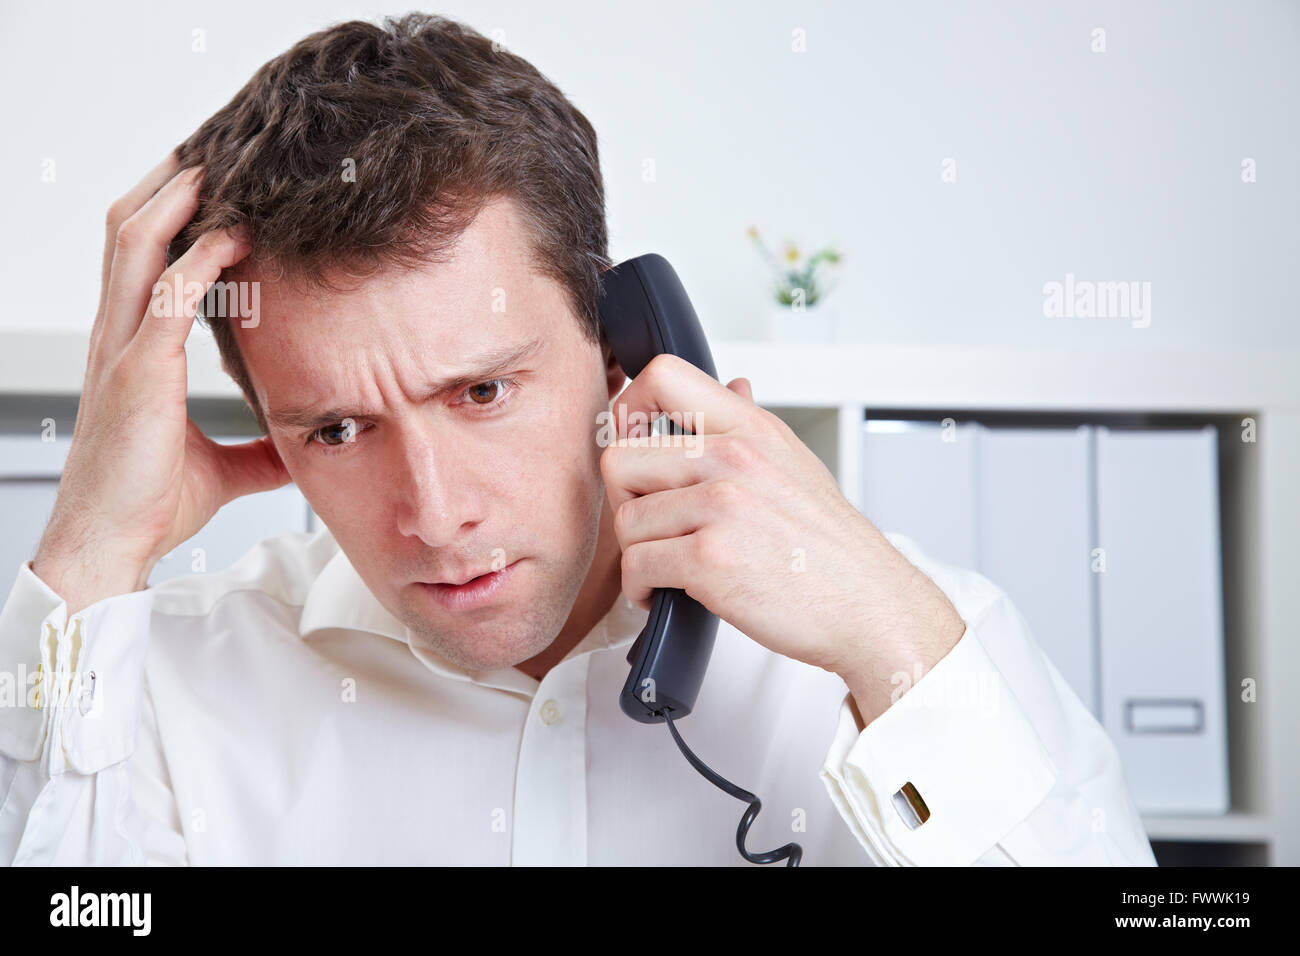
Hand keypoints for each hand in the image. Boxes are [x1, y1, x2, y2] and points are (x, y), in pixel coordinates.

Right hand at [32, 155, 290, 614]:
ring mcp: (123, 350)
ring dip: (175, 201)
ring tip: (216, 167)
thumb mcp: (227, 467)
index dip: (168, 217)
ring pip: (134, 247)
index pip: (141, 262)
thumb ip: (263, 447)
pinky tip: (234, 236)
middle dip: (165, 186)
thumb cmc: (152, 503)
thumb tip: (305, 444)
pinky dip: (199, 259)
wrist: (112, 545)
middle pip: (127, 234)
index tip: (211, 190)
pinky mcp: (138, 373)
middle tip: (211, 152)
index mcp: (133, 351)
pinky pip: (166, 297)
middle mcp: (119, 338)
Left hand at [600, 353, 964, 724]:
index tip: (633, 443)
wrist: (869, 607)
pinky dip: (641, 588)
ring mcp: (721, 507)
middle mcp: (734, 458)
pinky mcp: (709, 559)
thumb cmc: (830, 547)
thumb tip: (733, 384)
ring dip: (638, 553)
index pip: (662, 376)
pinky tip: (666, 591)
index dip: (629, 410)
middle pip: (621, 458)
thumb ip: (749, 428)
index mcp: (751, 428)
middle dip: (626, 501)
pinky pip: (636, 566)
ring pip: (625, 522)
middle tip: (652, 526)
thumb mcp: (796, 463)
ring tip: (668, 567)